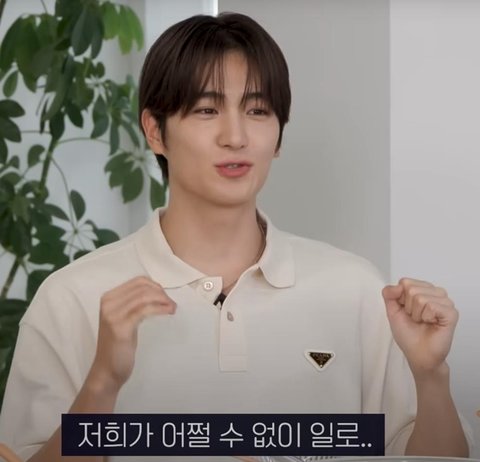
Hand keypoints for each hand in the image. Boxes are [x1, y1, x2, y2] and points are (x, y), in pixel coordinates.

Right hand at [88, 276, 175, 392]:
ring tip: (172, 308)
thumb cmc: (119, 344)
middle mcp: (108, 303)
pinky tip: (168, 312)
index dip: (155, 286)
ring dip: (163, 300)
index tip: (165, 296)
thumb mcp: (125, 318)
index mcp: (109, 298)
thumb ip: (134, 303)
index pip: (138, 281)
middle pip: (142, 287)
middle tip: (171, 303)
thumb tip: (157, 291)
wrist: (107, 369)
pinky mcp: (121, 326)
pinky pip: (145, 310)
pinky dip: (160, 308)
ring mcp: (113, 314)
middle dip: (161, 293)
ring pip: (144, 296)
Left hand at [382, 278, 457, 377]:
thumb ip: (389, 294)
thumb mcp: (392, 311)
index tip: (406, 311)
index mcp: (422, 290)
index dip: (400, 299)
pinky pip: (431, 306)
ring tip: (423, 321)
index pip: (405, 282)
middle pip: (411, 288)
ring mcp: (444, 302)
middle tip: (415, 318)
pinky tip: (431, 323)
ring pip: (421, 297)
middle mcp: (435, 293)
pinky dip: (426, 317)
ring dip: (417, 313)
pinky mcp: (451, 313)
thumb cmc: (408, 334)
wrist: (418, 354)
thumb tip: (397, 285)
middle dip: (408, 307)